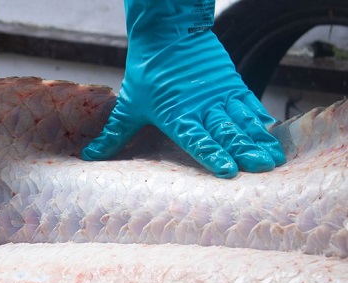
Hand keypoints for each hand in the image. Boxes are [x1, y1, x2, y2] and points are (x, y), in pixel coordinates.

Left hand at [81, 0, 285, 177]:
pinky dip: (260, 120)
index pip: (196, 139)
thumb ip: (113, 135)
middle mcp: (201, 106)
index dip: (212, 155)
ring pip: (242, 121)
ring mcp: (219, 95)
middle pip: (226, 132)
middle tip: (260, 169)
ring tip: (272, 159)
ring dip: (257, 140)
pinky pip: (249, 105)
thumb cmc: (146, 72)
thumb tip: (89, 156)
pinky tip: (271, 135)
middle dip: (244, 151)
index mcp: (176, 115)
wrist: (167, 31)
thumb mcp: (129, 106)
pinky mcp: (231, 84)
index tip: (228, 171)